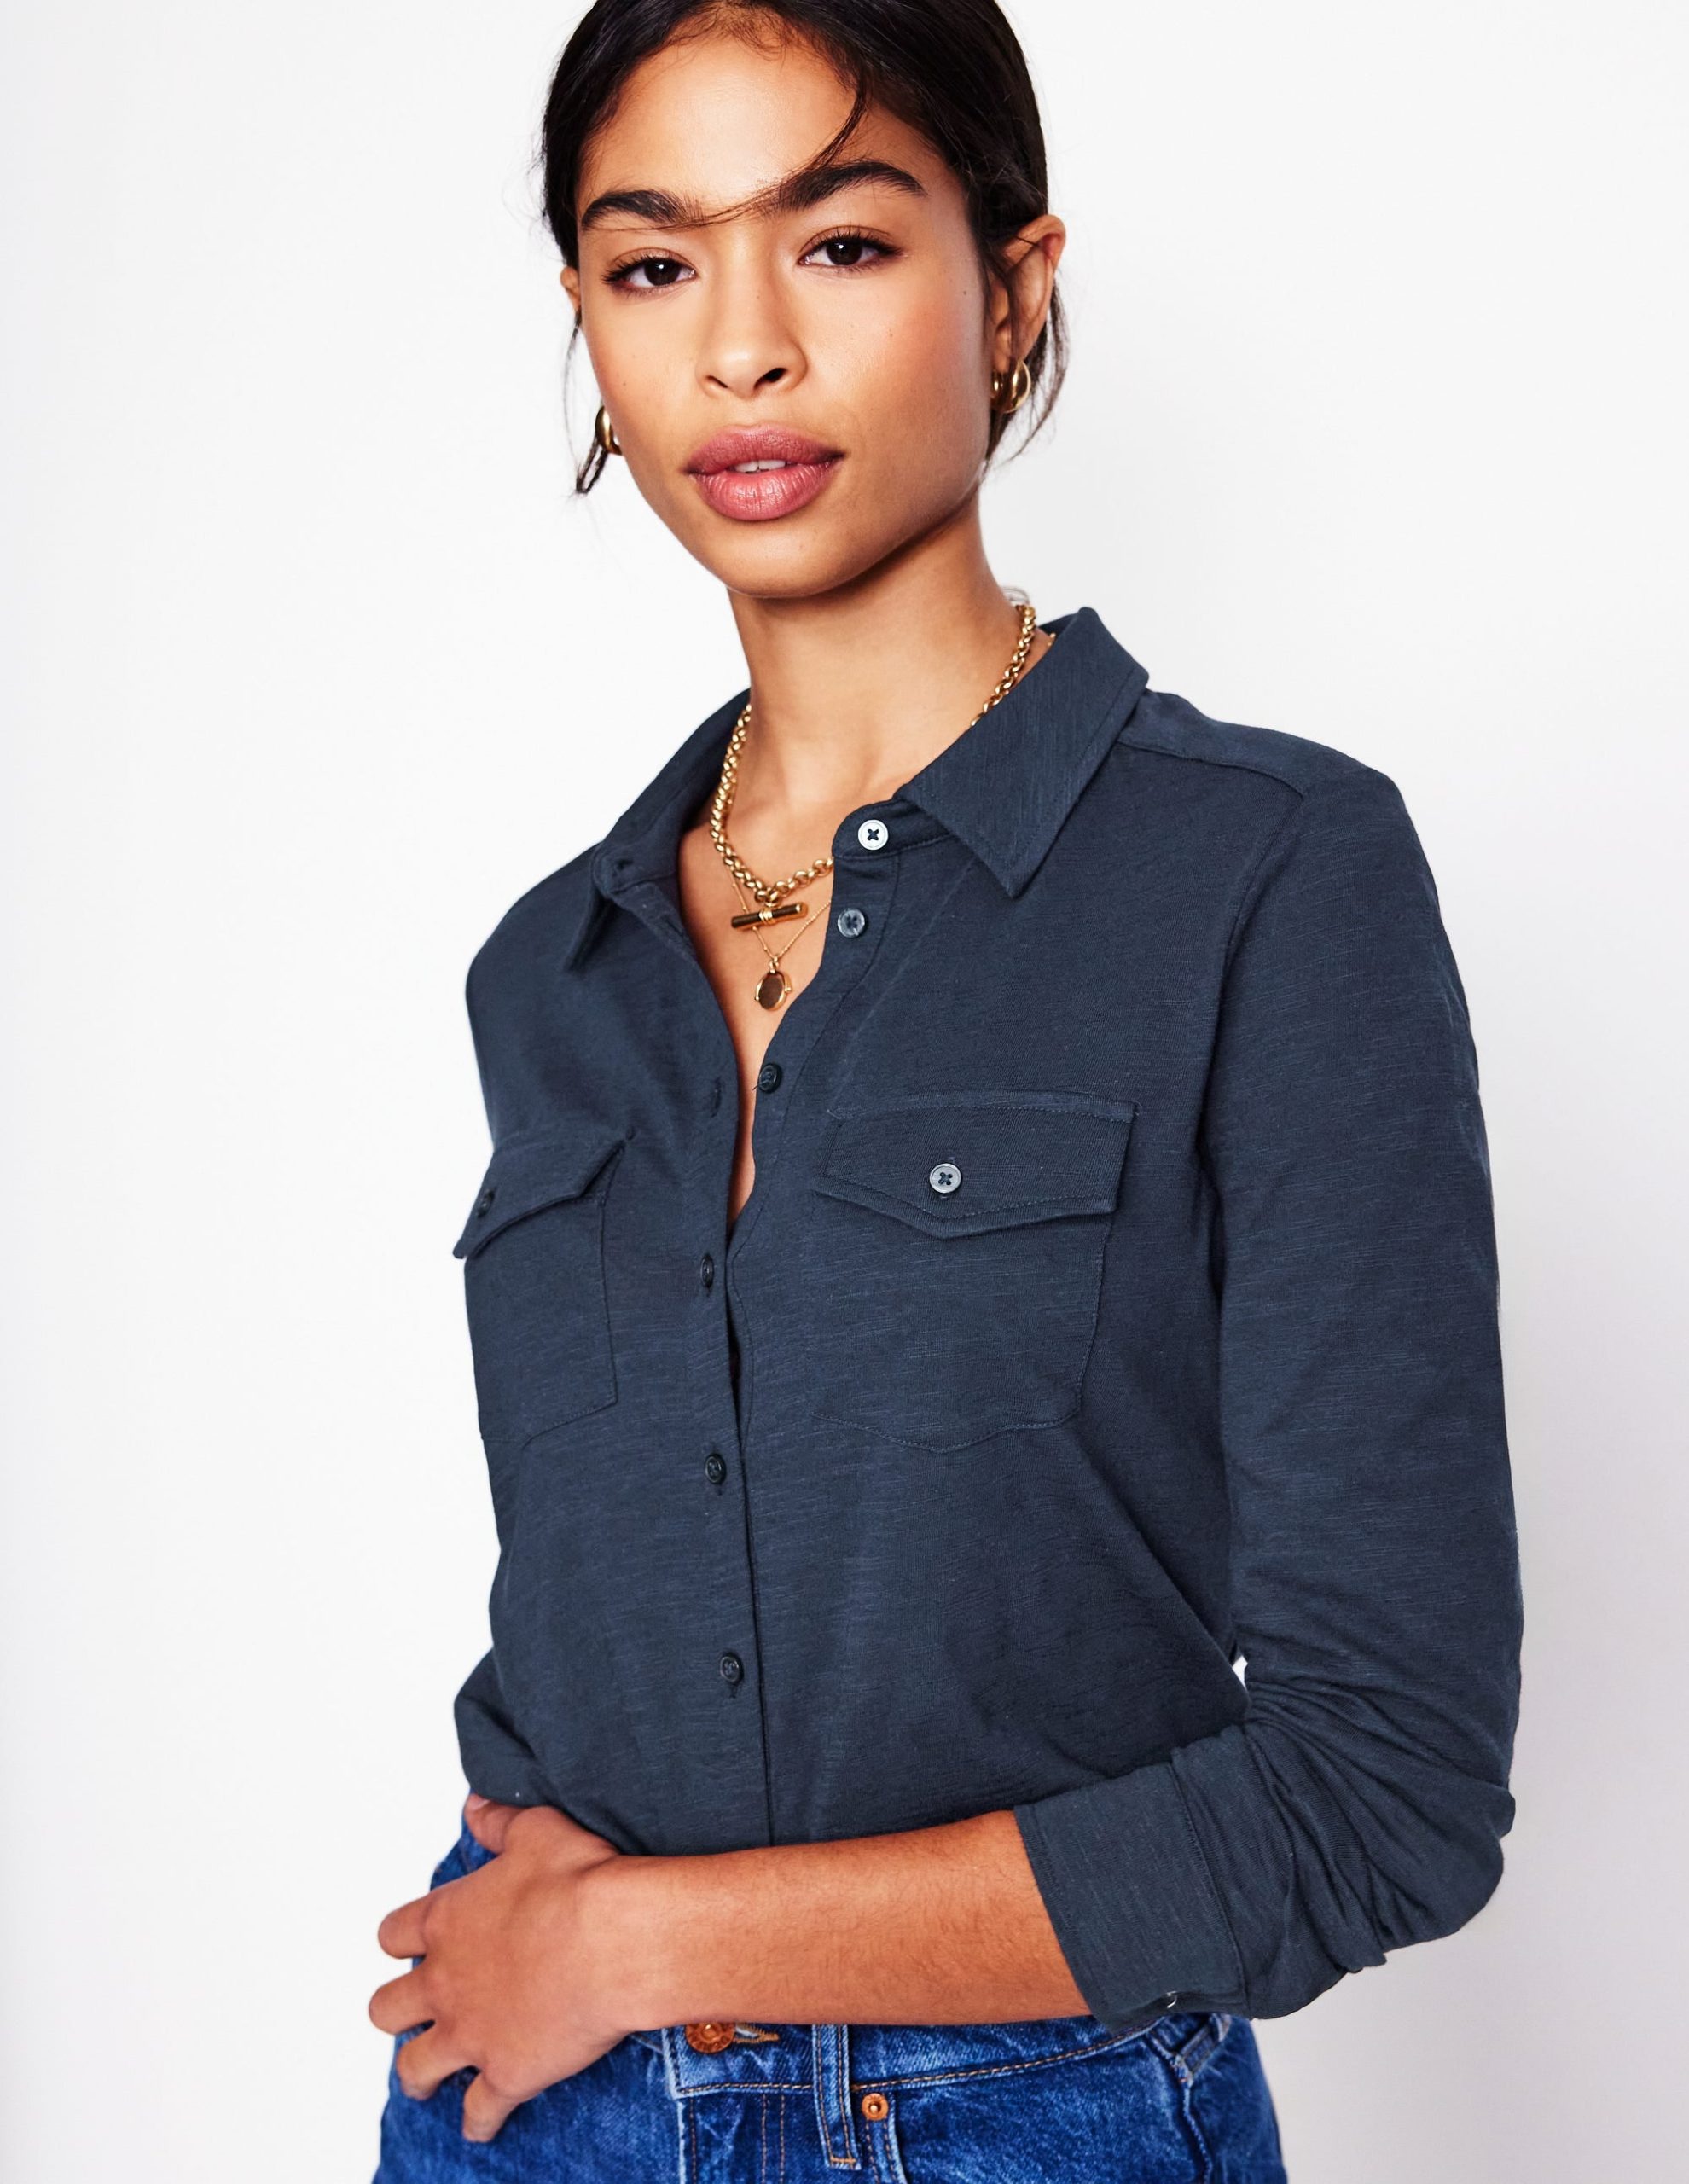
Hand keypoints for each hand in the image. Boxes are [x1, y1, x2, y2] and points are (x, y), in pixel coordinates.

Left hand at [368, 1793, 632, 2142]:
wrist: (613, 1940)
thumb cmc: (578, 1881)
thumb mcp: (536, 1831)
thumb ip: (498, 1823)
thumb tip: (474, 1806)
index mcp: (447, 1922)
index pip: (393, 1934)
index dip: (401, 1939)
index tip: (412, 1943)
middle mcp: (445, 1982)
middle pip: (387, 2007)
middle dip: (396, 2010)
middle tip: (411, 2011)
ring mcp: (471, 2034)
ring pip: (416, 2067)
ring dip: (418, 2073)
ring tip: (424, 2080)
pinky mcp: (505, 2074)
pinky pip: (478, 2111)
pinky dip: (479, 2121)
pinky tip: (482, 2125)